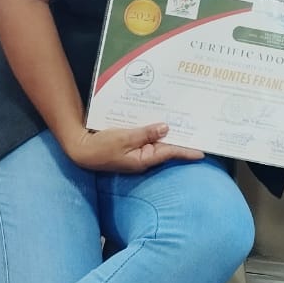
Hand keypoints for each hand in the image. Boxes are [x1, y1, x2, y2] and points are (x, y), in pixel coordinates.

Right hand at [61, 123, 204, 172]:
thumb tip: (166, 128)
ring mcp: (137, 153)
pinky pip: (146, 139)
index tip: (202, 152)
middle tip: (197, 131)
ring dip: (167, 133)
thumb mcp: (124, 137)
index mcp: (143, 159)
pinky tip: (160, 122)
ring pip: (157, 142)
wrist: (81, 150)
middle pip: (166, 148)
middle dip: (180, 139)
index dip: (186, 151)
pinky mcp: (131, 147)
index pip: (169, 154)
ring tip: (184, 124)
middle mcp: (143, 158)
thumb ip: (145, 133)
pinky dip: (153, 131)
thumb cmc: (101, 147)